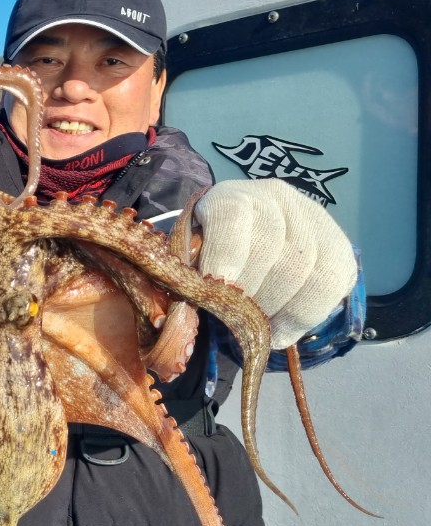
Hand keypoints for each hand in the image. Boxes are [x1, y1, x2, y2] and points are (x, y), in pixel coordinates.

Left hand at [194, 179, 357, 348]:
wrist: (246, 243)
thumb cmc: (206, 257)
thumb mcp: (189, 258)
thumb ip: (188, 274)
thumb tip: (187, 311)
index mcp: (229, 195)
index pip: (232, 214)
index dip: (224, 253)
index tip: (214, 286)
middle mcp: (275, 198)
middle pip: (272, 246)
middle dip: (250, 293)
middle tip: (235, 319)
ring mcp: (312, 219)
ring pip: (305, 267)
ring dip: (277, 308)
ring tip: (257, 329)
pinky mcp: (338, 246)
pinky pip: (333, 282)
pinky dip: (304, 315)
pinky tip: (281, 330)